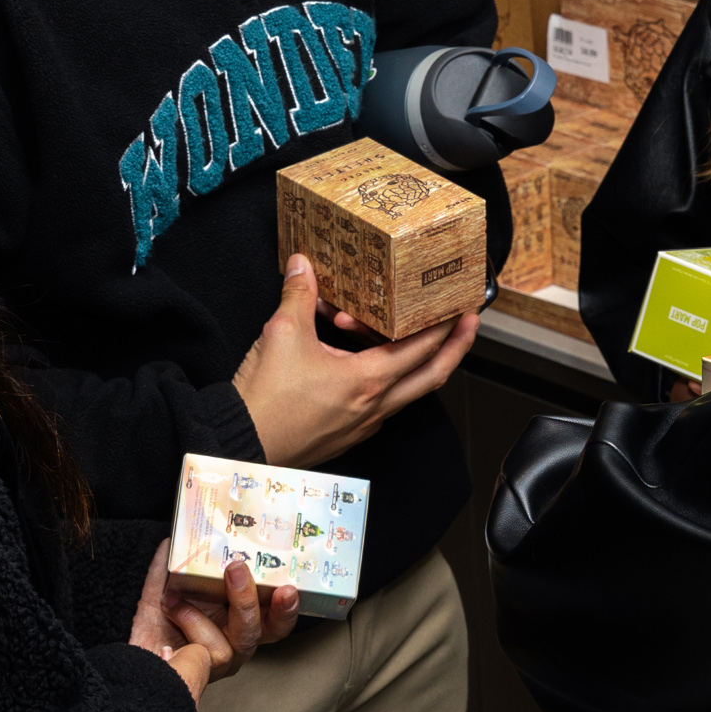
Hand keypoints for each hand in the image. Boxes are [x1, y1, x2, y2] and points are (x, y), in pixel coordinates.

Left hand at [128, 539, 297, 703]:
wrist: (134, 651)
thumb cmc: (164, 615)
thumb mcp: (172, 580)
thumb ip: (178, 559)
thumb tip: (177, 534)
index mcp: (244, 618)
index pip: (277, 618)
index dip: (288, 607)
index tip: (289, 587)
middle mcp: (238, 642)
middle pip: (261, 631)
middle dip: (248, 600)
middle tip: (237, 569)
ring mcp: (220, 663)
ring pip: (227, 647)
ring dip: (194, 615)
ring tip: (172, 599)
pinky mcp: (198, 675)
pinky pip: (197, 655)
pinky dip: (179, 623)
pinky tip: (167, 610)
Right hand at [232, 254, 479, 468]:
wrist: (241, 445)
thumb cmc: (265, 400)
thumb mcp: (282, 333)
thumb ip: (299, 294)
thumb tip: (303, 265)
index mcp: (367, 380)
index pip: (422, 350)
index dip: (447, 327)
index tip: (463, 308)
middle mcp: (373, 407)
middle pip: (431, 377)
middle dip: (455, 348)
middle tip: (469, 324)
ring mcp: (362, 424)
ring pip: (407, 392)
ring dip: (418, 363)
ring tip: (417, 337)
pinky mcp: (346, 433)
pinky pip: (382, 403)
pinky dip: (389, 379)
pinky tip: (373, 363)